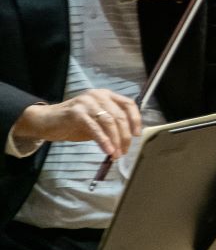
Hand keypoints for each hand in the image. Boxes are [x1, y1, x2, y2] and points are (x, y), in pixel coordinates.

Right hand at [12, 88, 142, 158]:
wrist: (45, 122)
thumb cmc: (72, 123)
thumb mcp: (95, 122)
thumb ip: (110, 125)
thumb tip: (126, 140)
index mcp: (106, 95)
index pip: (128, 104)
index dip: (136, 119)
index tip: (137, 135)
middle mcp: (99, 96)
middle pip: (120, 116)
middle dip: (125, 136)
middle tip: (124, 151)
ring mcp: (87, 102)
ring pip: (109, 122)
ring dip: (115, 140)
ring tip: (116, 154)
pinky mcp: (77, 113)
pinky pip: (95, 128)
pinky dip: (104, 140)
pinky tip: (108, 150)